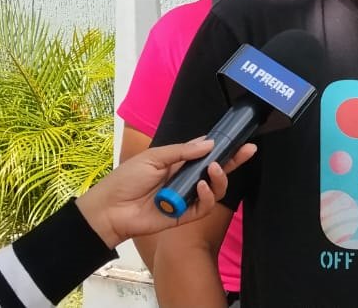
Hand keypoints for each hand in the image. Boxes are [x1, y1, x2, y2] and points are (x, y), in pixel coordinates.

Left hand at [75, 138, 256, 247]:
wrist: (111, 209)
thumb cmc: (127, 179)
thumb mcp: (154, 157)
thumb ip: (183, 151)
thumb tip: (209, 143)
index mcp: (179, 164)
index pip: (207, 155)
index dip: (224, 149)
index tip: (241, 141)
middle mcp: (187, 180)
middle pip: (217, 172)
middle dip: (234, 161)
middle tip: (246, 152)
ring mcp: (187, 198)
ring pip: (216, 190)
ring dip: (220, 178)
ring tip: (214, 169)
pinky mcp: (185, 216)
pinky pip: (204, 207)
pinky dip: (207, 196)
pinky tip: (201, 186)